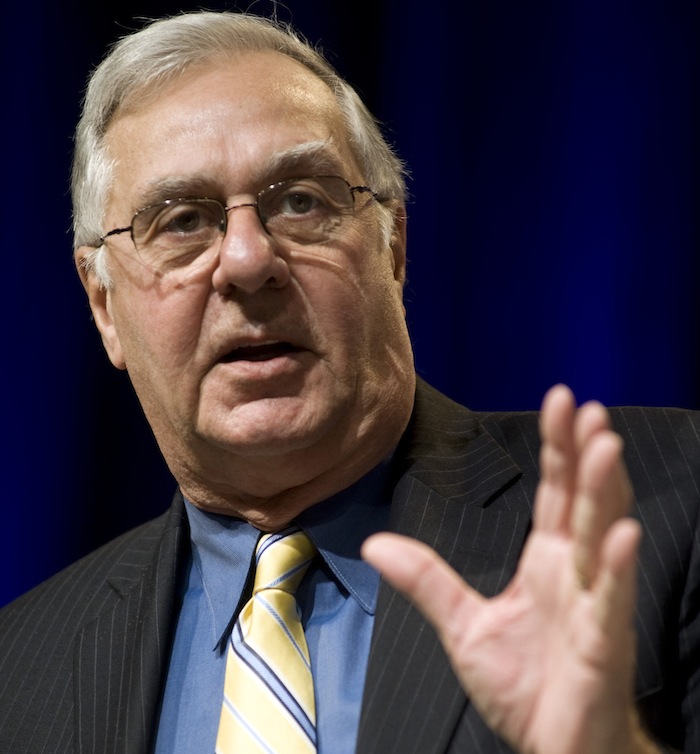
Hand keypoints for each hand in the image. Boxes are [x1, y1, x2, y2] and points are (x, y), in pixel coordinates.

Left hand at [362, 384, 659, 753]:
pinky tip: (619, 532)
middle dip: (584, 454)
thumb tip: (376, 543)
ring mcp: (593, 605)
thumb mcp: (464, 625)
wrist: (554, 749)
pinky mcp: (602, 645)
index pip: (555, 492)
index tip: (560, 401)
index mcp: (548, 562)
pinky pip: (610, 601)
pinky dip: (614, 566)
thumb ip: (427, 579)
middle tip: (586, 407)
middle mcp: (575, 572)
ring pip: (600, 537)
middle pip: (581, 501)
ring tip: (604, 445)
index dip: (558, 448)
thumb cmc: (523, 686)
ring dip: (604, 491)